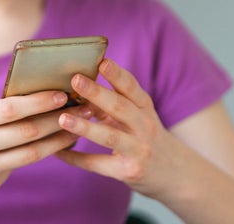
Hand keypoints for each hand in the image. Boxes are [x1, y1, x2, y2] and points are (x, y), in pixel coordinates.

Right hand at [0, 91, 80, 211]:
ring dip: (57, 142)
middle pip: (27, 131)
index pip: (11, 107)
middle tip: (80, 111)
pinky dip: (32, 156)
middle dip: (58, 120)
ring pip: (29, 153)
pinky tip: (48, 148)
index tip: (61, 93)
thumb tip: (25, 103)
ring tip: (74, 132)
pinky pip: (14, 169)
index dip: (40, 100)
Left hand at [55, 59, 180, 197]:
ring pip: (109, 136)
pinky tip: (58, 151)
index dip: (117, 74)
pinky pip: (98, 164)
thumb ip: (112, 101)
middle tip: (76, 80)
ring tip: (62, 118)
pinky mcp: (128, 171)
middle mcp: (144, 126)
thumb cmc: (144, 134)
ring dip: (85, 127)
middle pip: (120, 107)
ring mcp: (138, 150)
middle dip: (97, 93)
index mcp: (144, 107)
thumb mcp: (136, 115)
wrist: (175, 172)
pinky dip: (76, 158)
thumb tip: (77, 85)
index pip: (132, 87)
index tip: (102, 61)